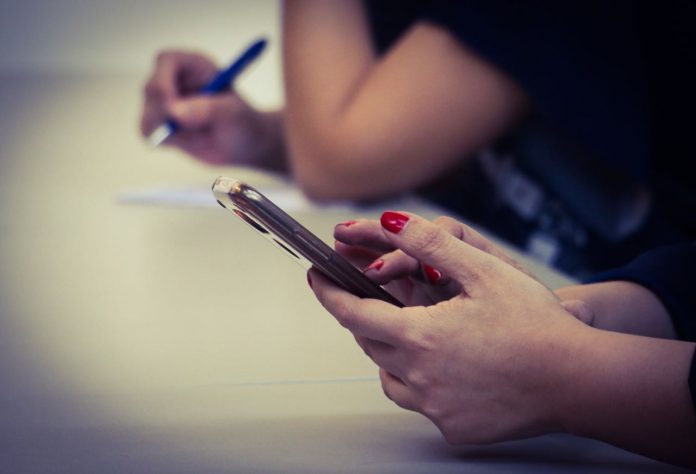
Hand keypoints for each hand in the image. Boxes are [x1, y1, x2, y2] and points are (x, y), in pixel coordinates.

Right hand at [140, 50, 281, 166]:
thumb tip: (175, 111)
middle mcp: (174, 80)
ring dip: (171, 132)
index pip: (166, 61)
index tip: (173, 104)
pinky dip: (168, 142)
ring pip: (148, 115)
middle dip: (166, 113)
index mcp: (194, 66)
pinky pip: (149, 133)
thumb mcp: (234, 114)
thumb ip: (209, 110)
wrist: (246, 144)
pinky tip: (194, 142)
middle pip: (151, 89)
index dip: (164, 80)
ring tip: (203, 137)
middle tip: (192, 130)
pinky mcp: (160, 124)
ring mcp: (164, 102)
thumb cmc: (244, 122)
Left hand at [310, 211, 589, 443]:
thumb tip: (388, 223)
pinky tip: (442, 367)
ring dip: (389, 353)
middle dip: (365, 319)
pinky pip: (419, 402)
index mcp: (419, 337)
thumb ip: (430, 243)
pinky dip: (418, 382)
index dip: (329, 294)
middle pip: (370, 344)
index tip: (317, 280)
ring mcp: (435, 406)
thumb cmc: (537, 326)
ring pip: (390, 377)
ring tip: (409, 333)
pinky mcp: (454, 427)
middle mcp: (419, 376)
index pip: (352, 313)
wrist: (578, 380)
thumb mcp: (483, 270)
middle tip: (374, 300)